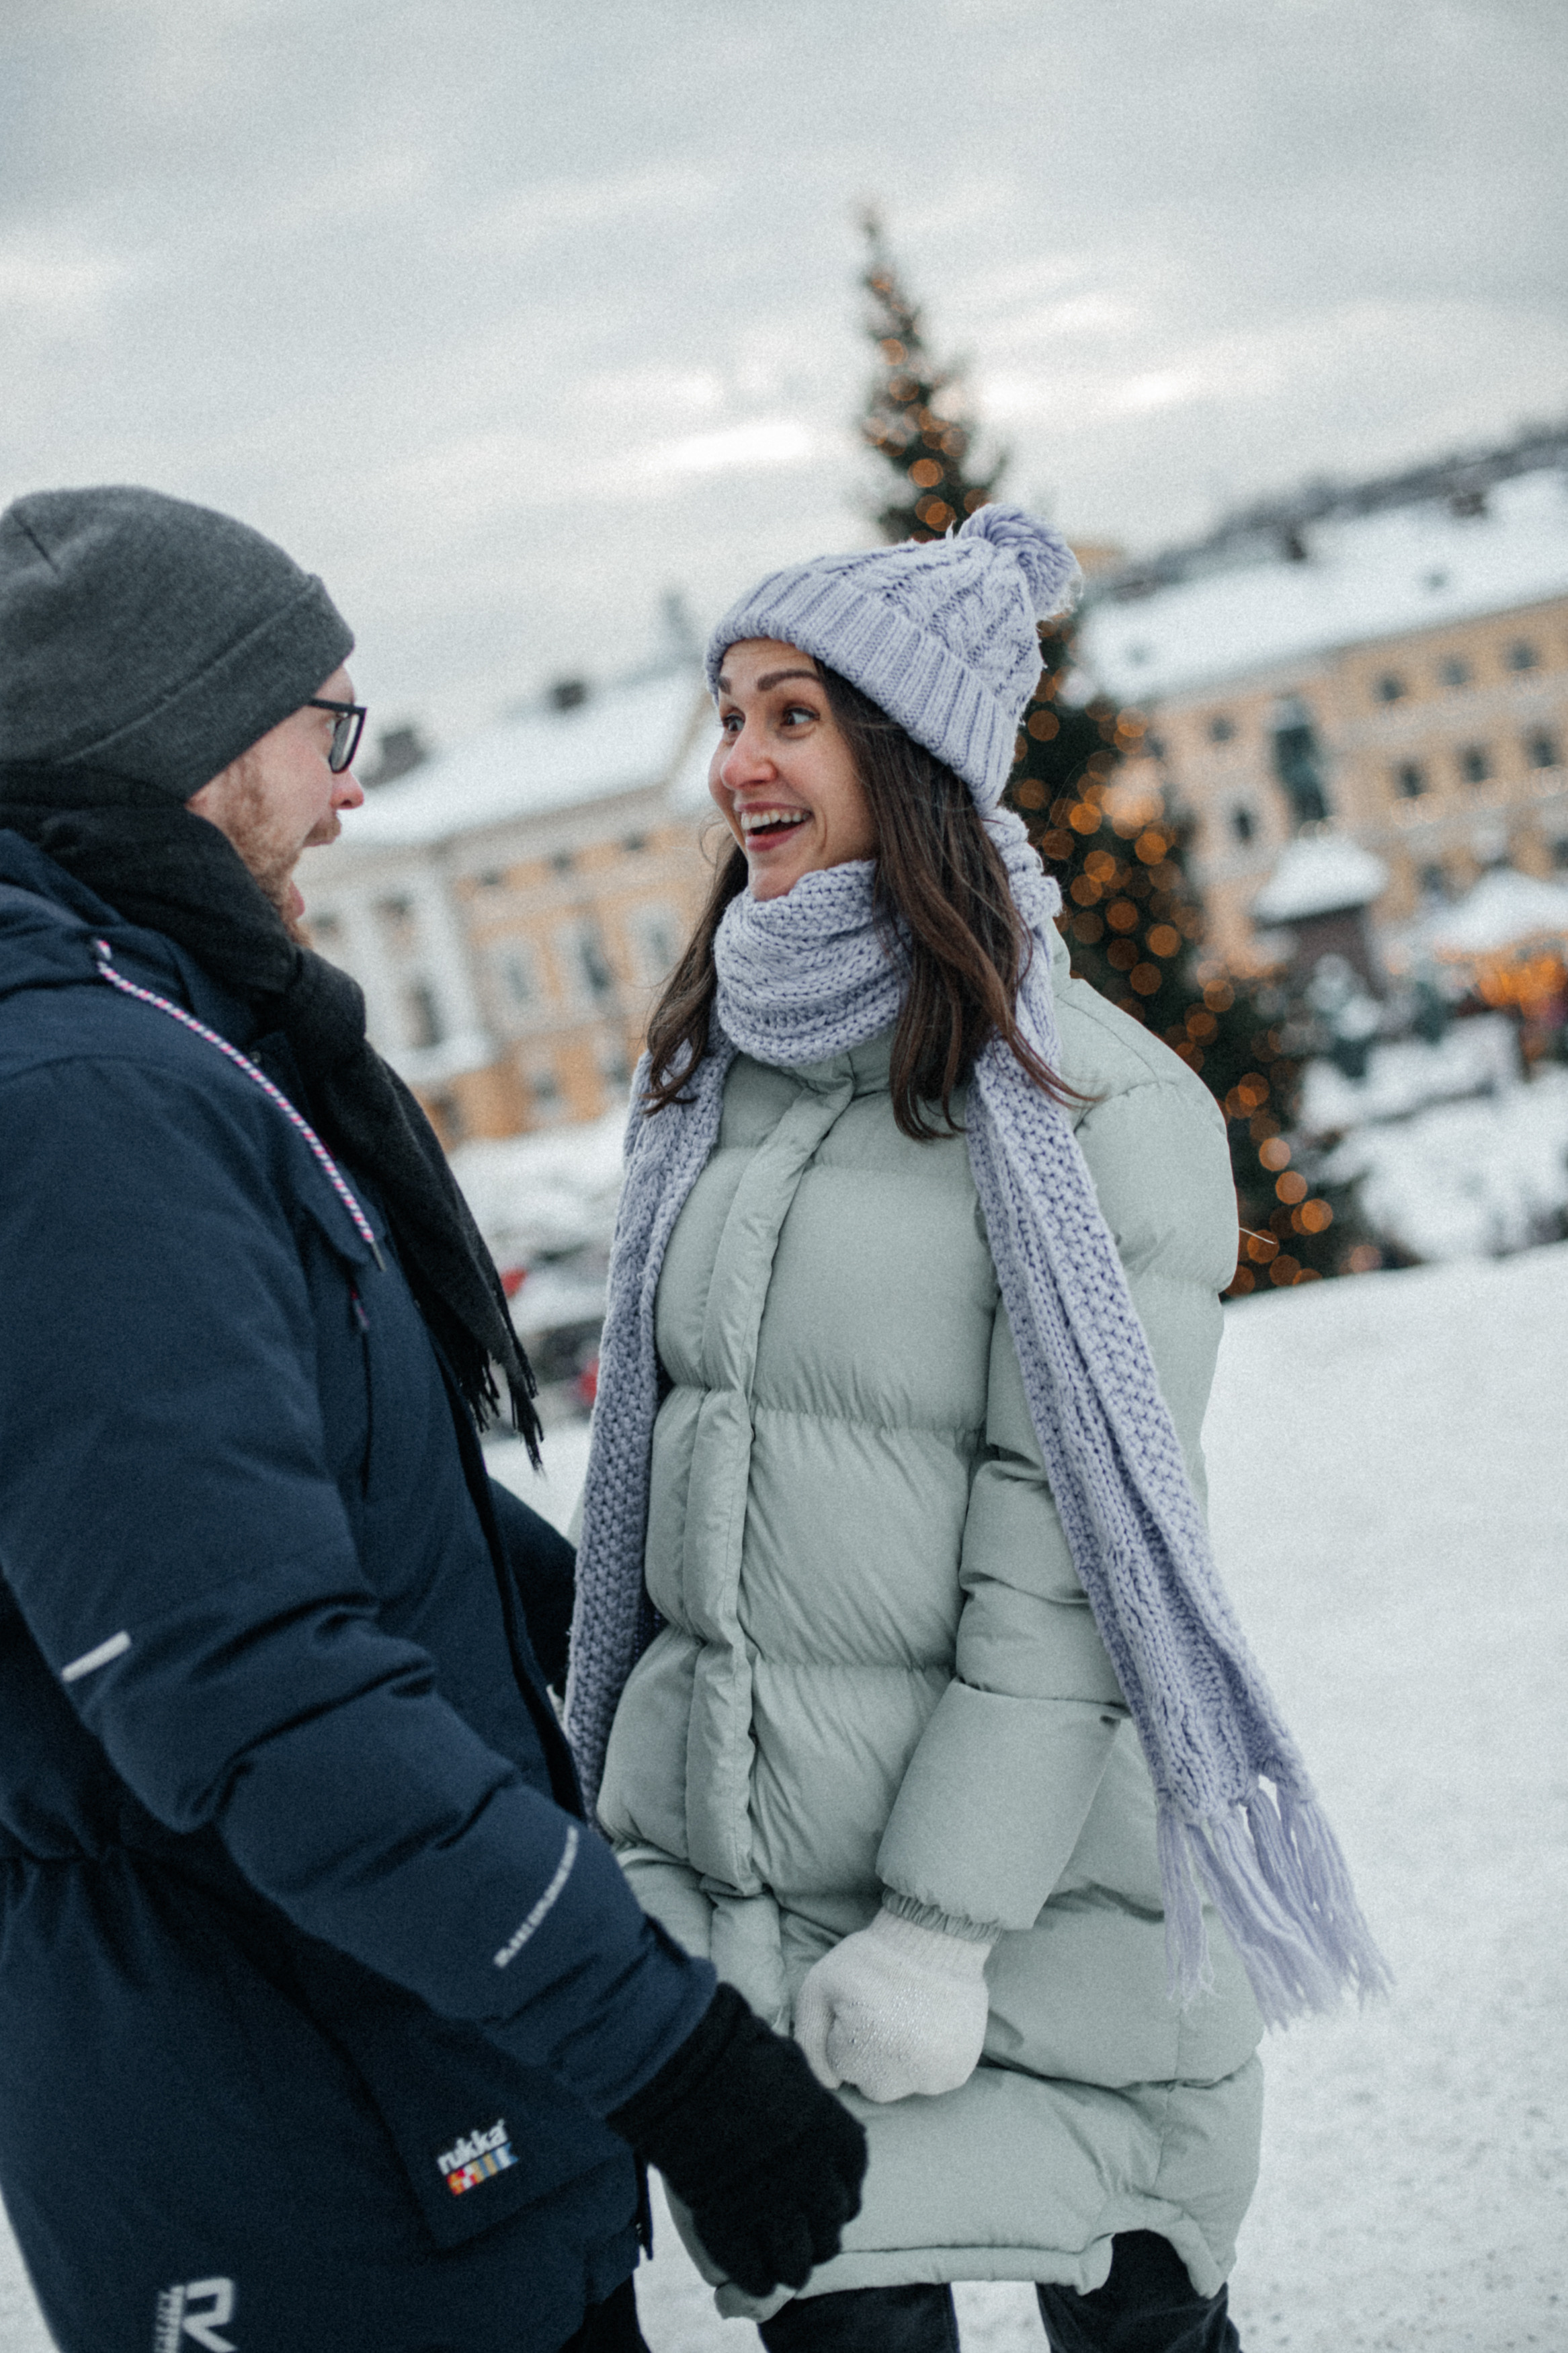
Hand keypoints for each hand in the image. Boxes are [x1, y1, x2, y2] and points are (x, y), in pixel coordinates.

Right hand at [608, 1983, 866, 2298]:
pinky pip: (753, 2270)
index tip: (827, 2206)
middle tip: (804, 2244)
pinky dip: (755, 2278)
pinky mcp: (733, 2225)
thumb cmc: (741, 2054)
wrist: (693, 2068)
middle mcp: (814, 2179)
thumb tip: (808, 2099)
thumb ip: (807, 2099)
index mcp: (835, 2139)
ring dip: (792, 2268)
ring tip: (782, 2269)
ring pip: (797, 2263)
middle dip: (818, 2241)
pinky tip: (754, 2277)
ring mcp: (774, 2206)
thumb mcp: (792, 2070)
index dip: (839, 2204)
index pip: (850, 2192)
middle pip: (829, 2233)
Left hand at [794, 1907, 993, 2103]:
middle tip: (884, 2016)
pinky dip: (928, 2063)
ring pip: (902, 2087)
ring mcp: (931, 2076)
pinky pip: (931, 2082)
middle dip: (871, 2057)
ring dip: (900, 2063)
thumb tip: (828, 2083)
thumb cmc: (871, 1960)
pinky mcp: (956, 2073)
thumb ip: (808, 2038)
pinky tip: (928, 2029)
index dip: (844, 2034)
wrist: (935, 1938)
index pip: (839, 2067)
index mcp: (861, 2048)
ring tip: (907, 2020)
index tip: (859, 2008)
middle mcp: (899, 2072)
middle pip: (871, 2085)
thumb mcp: (819, 1986)